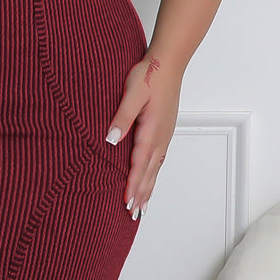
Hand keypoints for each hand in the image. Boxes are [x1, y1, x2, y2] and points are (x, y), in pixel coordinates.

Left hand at [105, 53, 181, 219]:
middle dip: (141, 194)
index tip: (127, 202)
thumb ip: (122, 117)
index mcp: (151, 130)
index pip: (139, 164)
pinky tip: (151, 179)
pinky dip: (154, 174)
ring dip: (149, 188)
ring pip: (155, 168)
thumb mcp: (132, 93)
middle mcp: (160, 137)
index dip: (133, 185)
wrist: (168, 63)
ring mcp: (164, 135)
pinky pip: (159, 159)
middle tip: (134, 215)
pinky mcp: (165, 130)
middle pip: (150, 172)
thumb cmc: (149, 75)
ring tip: (142, 207)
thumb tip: (111, 140)